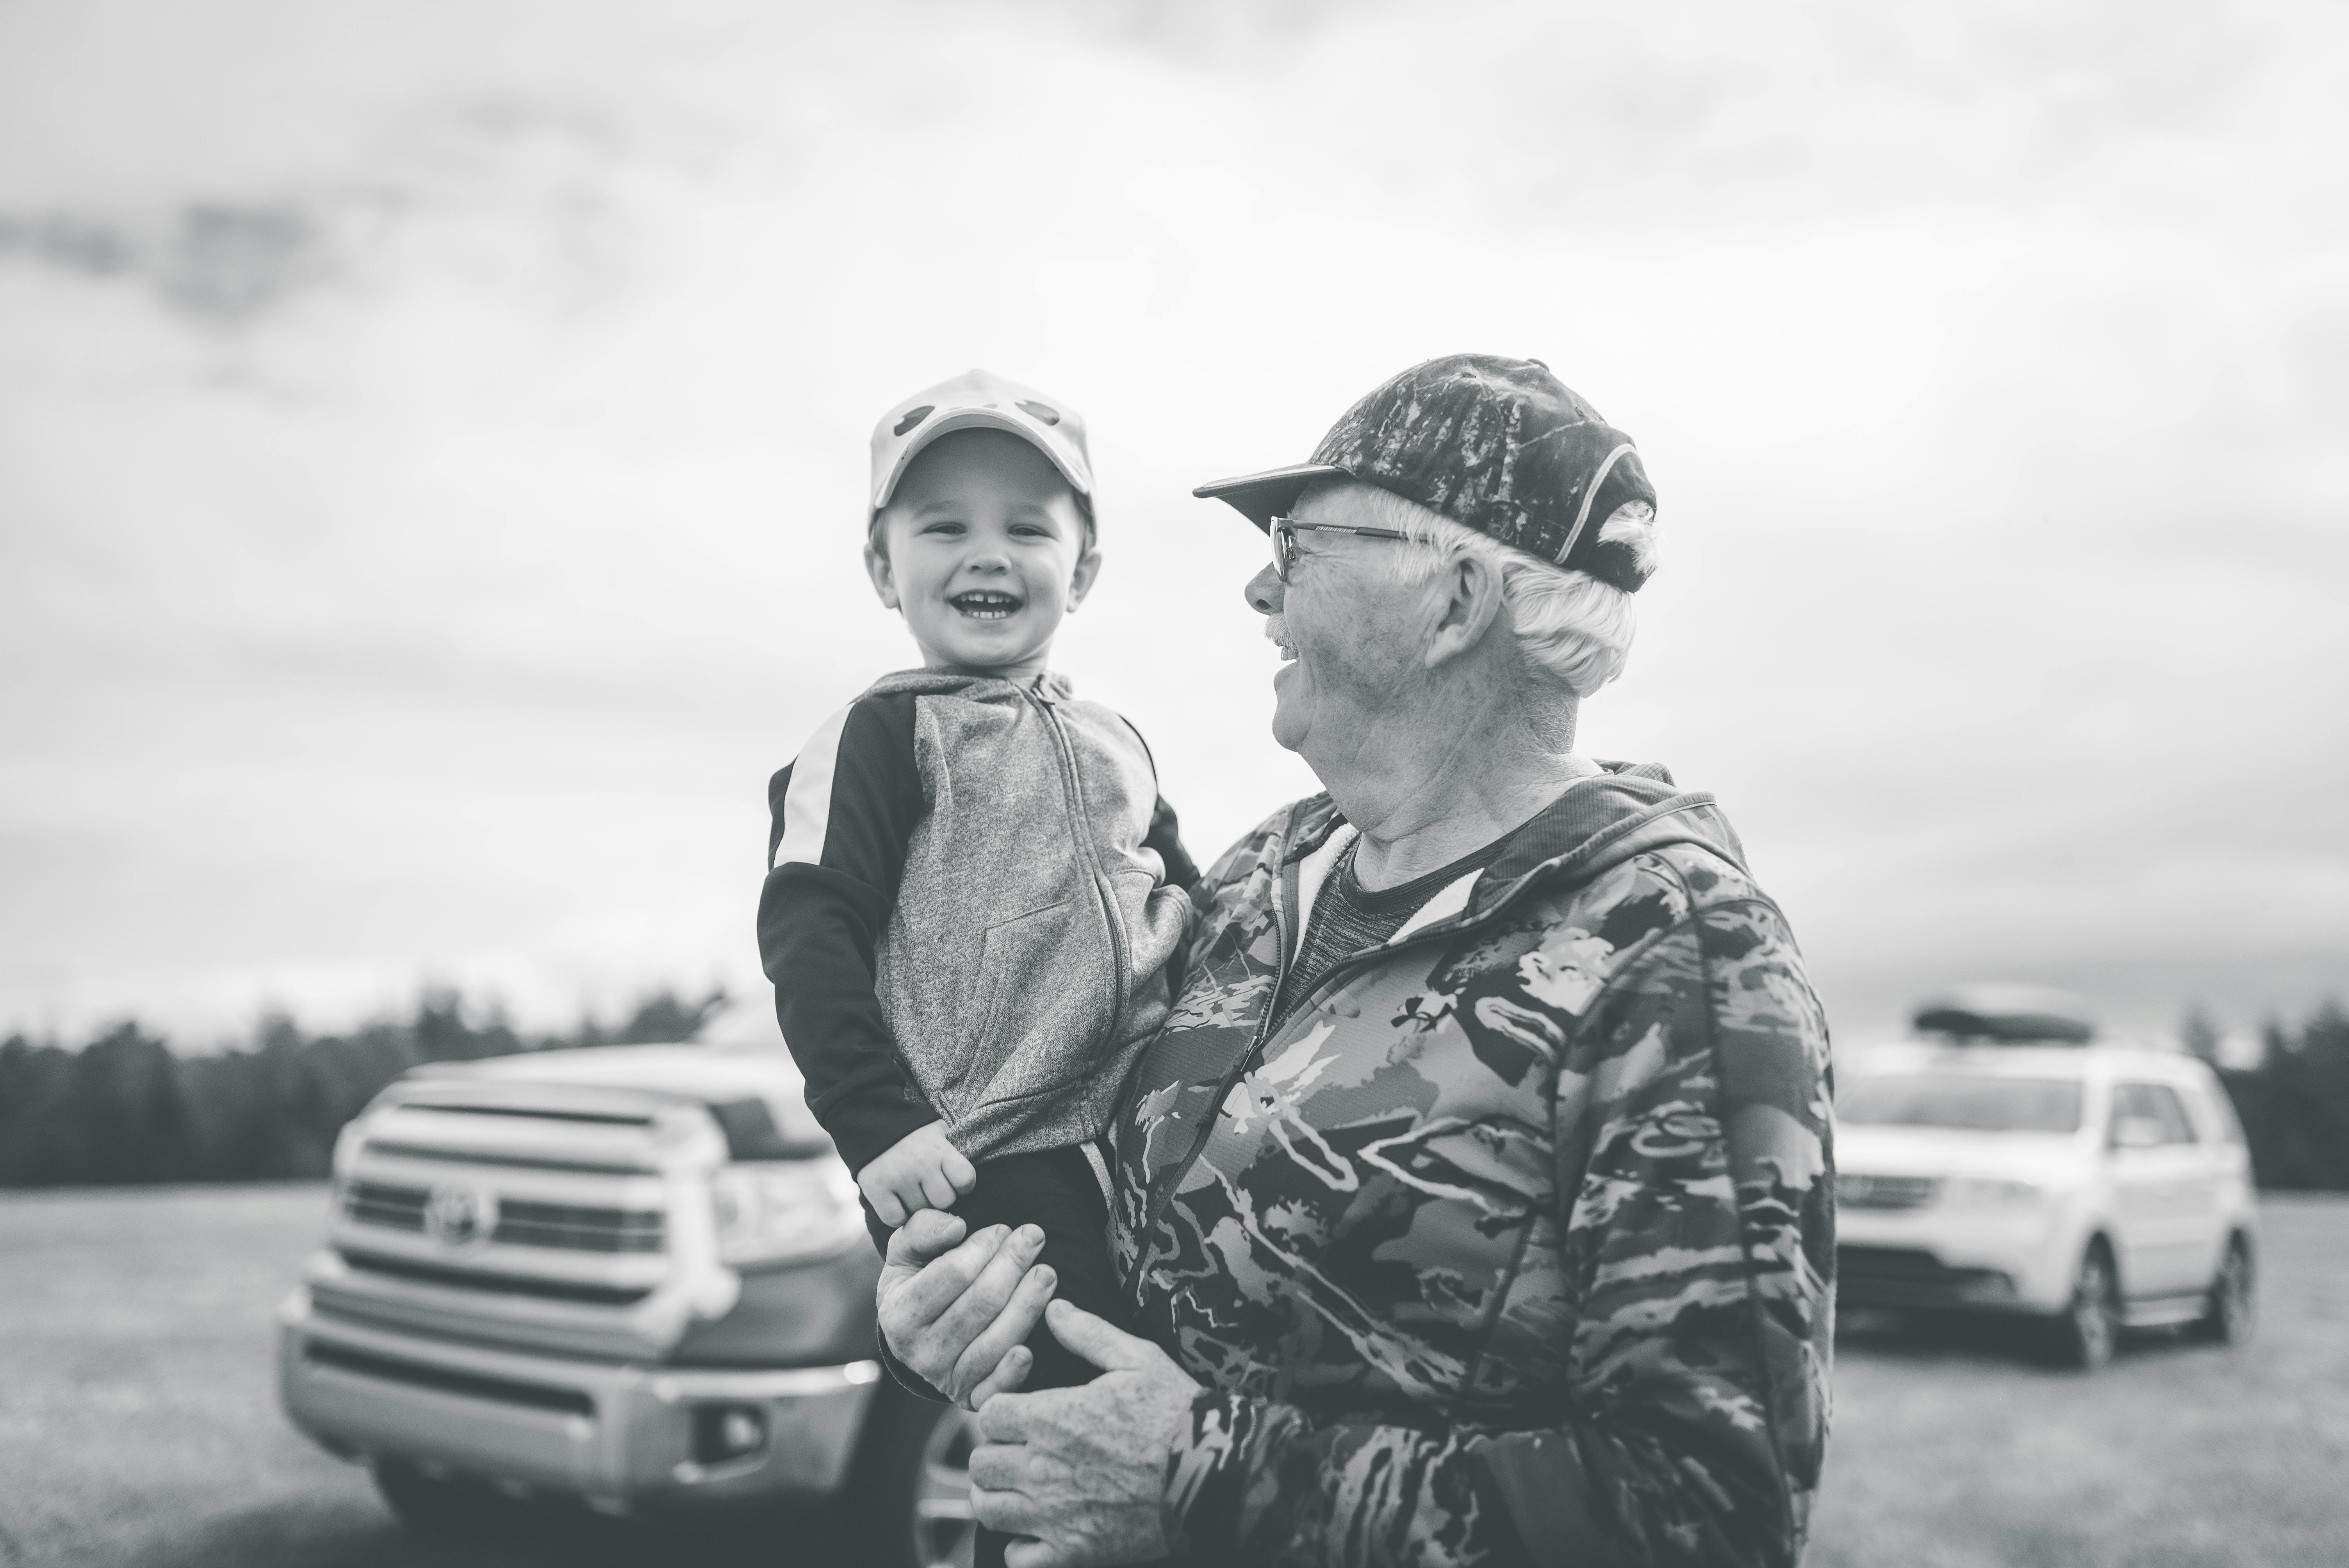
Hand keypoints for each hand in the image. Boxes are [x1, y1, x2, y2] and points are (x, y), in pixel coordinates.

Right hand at [857, 1121, 976, 1227]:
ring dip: (918, 1207)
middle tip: (929, 1188)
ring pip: (920, 1213)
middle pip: (944, 1202)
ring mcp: (897, 1177)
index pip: (966, 1180)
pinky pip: (896, 1219)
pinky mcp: (876, 1189)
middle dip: (939, 1198)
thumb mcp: (939, 1134)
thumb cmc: (915, 1136)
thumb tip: (966, 1188)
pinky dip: (897, 1215)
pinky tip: (897, 1201)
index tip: (954, 1183)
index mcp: (939, 1149)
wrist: (873, 1124)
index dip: (963, 1186)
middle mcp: (920, 1163)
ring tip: (912, 1191)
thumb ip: (953, 1157)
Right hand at [877, 1210, 1058, 1408]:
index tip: (1002, 1229)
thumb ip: (923, 1230)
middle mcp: (920, 1352)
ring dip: (1028, 1304)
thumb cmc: (917, 1281)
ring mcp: (946, 1378)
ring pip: (996, 1341)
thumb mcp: (907, 1251)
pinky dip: (1014, 1371)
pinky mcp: (971, 1398)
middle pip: (981, 1304)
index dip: (984, 1246)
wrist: (918, 1333)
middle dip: (1013, 1265)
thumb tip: (956, 1227)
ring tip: (1047, 1273)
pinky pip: (996, 1388)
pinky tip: (1031, 1349)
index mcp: (899, 1314)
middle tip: (1035, 1236)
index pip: (953, 1273)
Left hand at [969, 1299, 1199, 1566]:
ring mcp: (1054, 1515)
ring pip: (990, 1509)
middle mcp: (1042, 1467)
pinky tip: (1038, 1530)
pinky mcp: (1073, 1552)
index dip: (1002, 1412)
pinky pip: (1018, 1558)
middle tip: (1021, 1451)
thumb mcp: (1138, 1358)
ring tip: (1021, 1489)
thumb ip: (1089, 1333)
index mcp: (1051, 1418)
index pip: (989, 1415)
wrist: (1214, 1475)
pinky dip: (1021, 1546)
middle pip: (982, 1463)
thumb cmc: (1176, 1412)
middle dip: (996, 1453)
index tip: (1021, 1415)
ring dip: (999, 1497)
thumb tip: (1053, 1308)